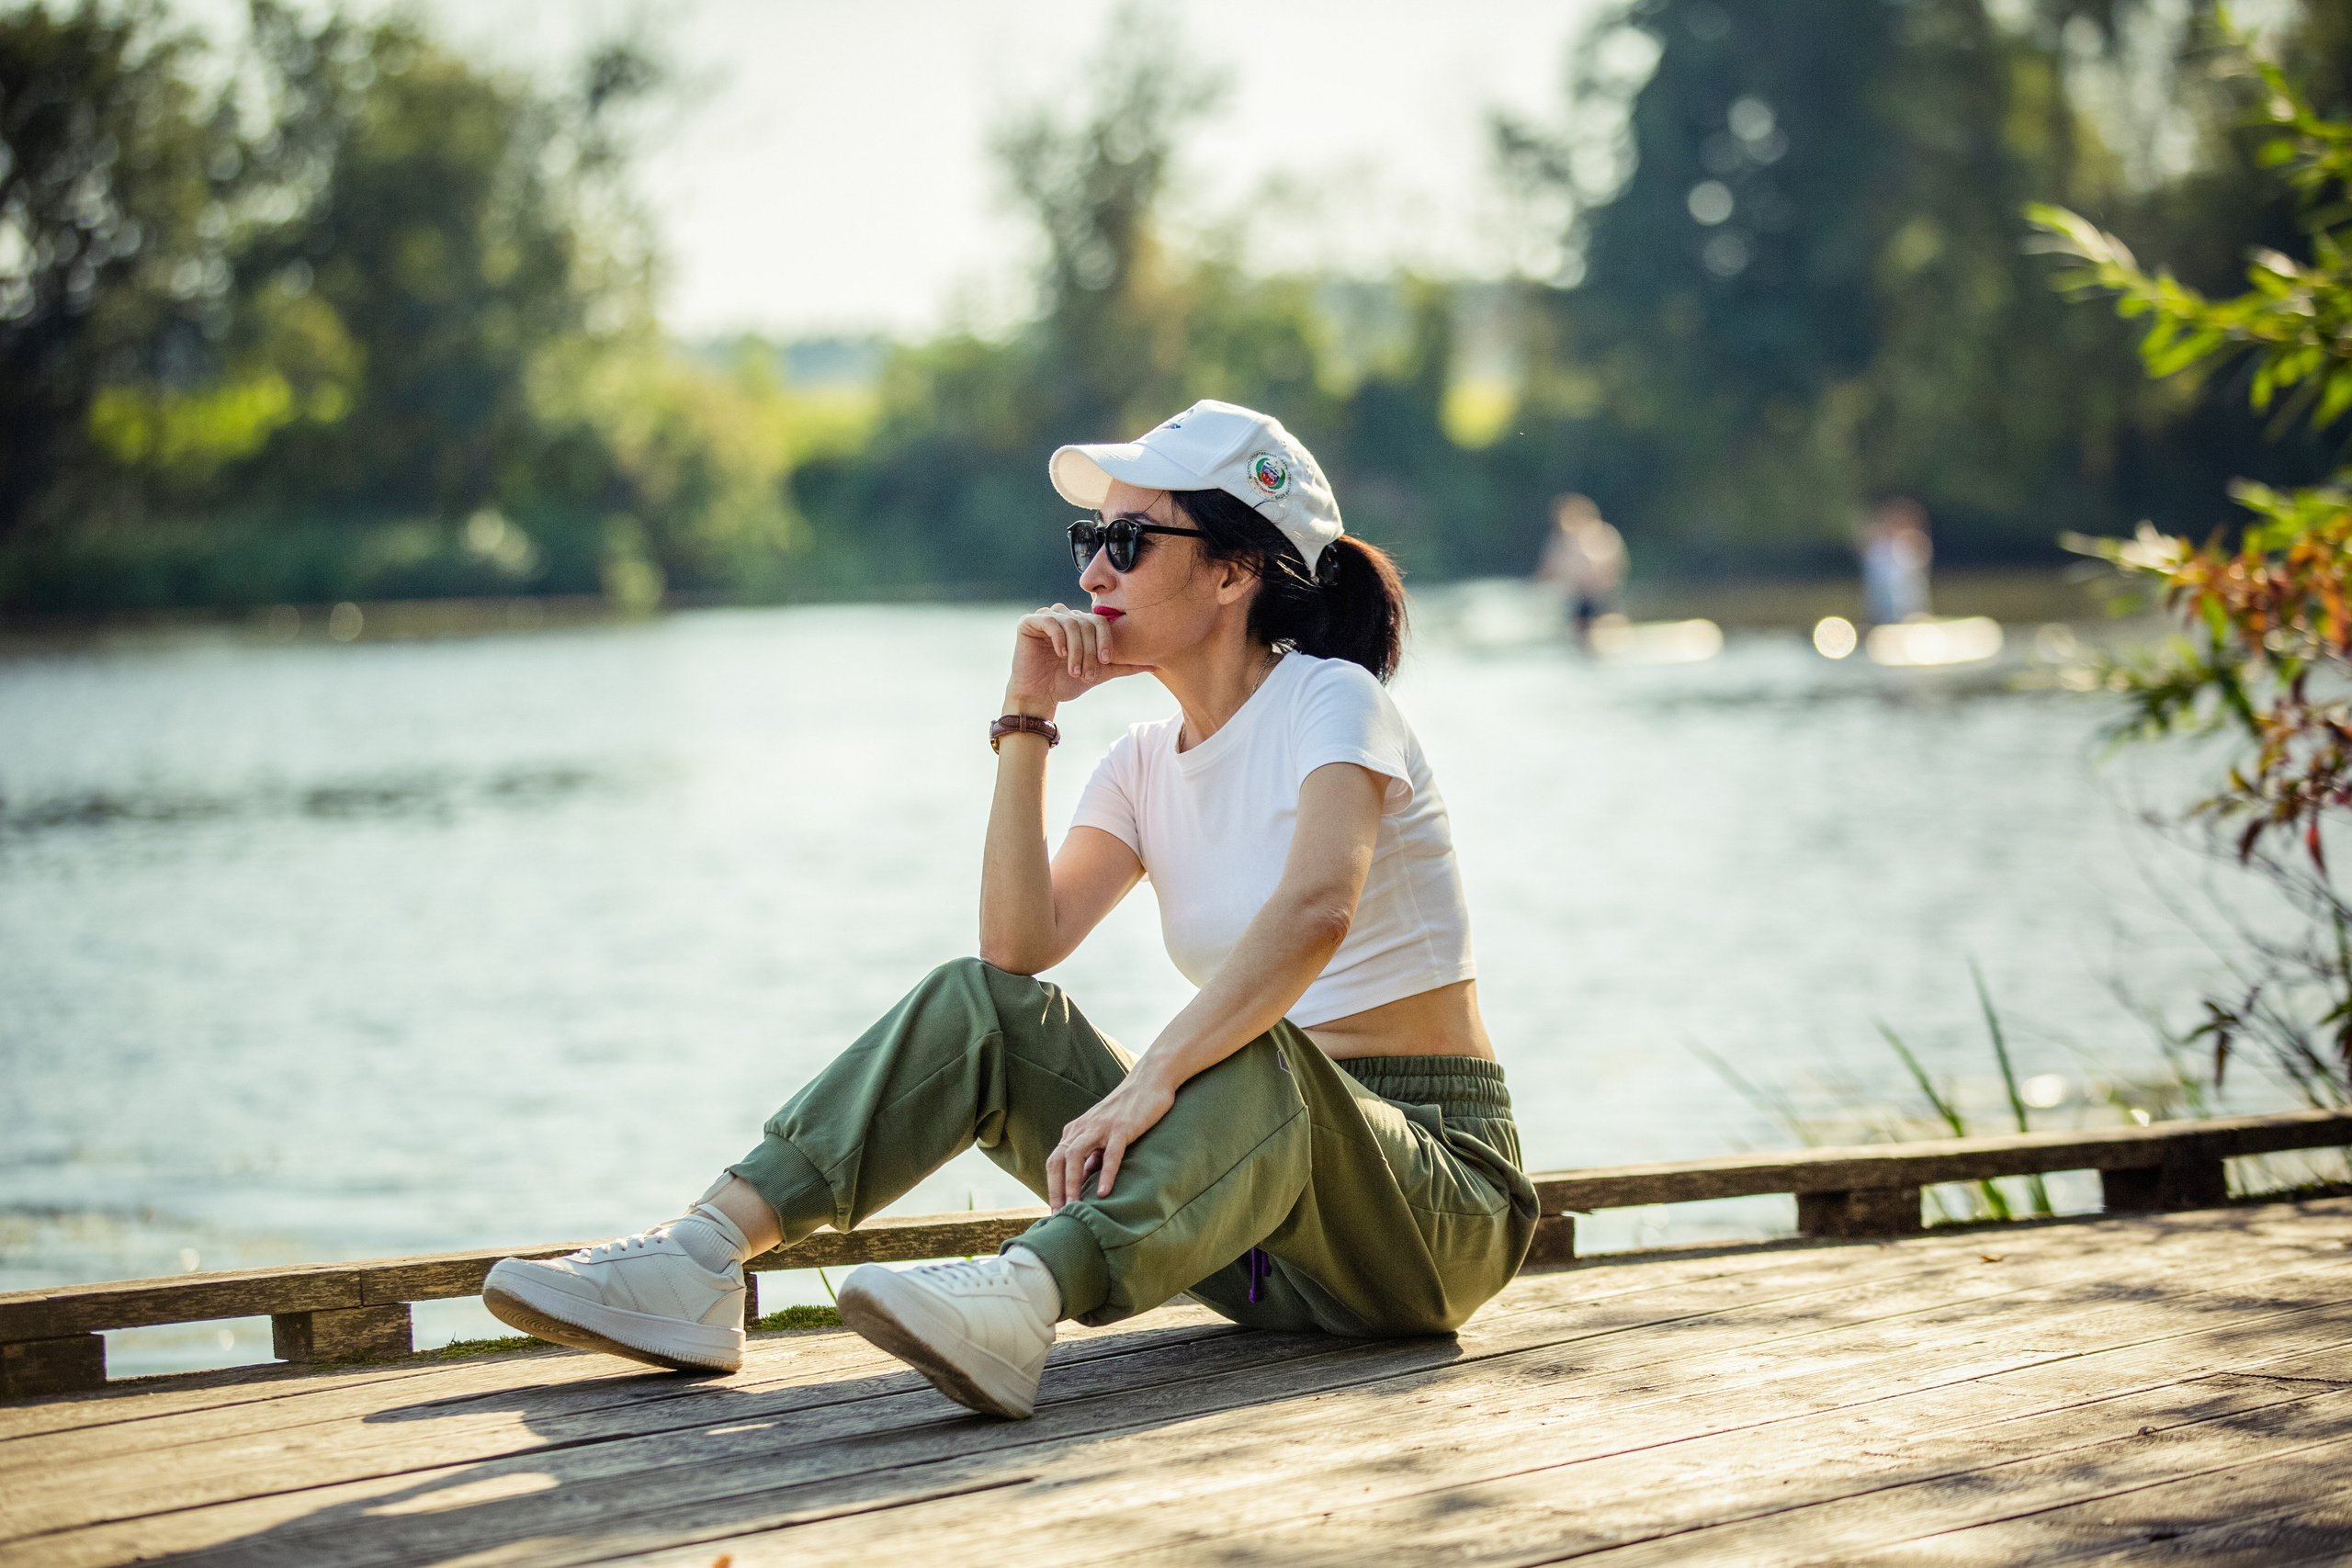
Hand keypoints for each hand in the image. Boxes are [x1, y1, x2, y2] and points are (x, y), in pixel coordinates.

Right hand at [1007, 605, 1151, 707]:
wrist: (1039, 697)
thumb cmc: (1067, 685)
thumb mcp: (1100, 673)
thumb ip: (1123, 665)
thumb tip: (1154, 664)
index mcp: (1081, 624)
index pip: (1100, 622)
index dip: (1106, 640)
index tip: (1106, 662)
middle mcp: (1064, 616)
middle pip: (1086, 623)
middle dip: (1090, 651)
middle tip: (1087, 674)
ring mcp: (1046, 617)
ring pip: (1071, 623)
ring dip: (1076, 650)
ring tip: (1074, 671)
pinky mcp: (1028, 622)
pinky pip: (1049, 621)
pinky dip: (1059, 638)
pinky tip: (1061, 654)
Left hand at [1046, 1068, 1175, 1209]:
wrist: (1150, 1081)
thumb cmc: (1129, 1111)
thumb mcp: (1105, 1135)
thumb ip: (1093, 1157)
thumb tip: (1083, 1184)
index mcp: (1075, 1131)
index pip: (1054, 1163)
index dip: (1052, 1188)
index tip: (1055, 1212)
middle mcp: (1082, 1128)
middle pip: (1057, 1161)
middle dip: (1055, 1189)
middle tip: (1059, 1215)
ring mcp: (1101, 1127)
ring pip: (1075, 1157)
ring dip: (1072, 1183)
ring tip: (1075, 1207)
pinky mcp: (1121, 1127)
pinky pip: (1110, 1153)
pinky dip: (1106, 1174)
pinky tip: (1105, 1193)